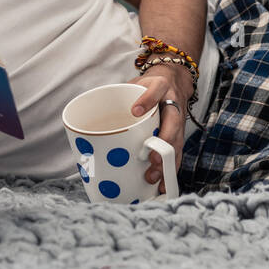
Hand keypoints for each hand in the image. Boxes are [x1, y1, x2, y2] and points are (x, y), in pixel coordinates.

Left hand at [126, 66, 191, 195]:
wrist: (172, 83)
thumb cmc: (148, 87)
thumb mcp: (134, 83)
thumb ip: (119, 95)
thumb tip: (90, 115)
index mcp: (160, 87)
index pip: (155, 91)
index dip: (146, 100)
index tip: (135, 111)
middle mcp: (173, 105)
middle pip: (172, 124)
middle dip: (162, 143)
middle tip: (150, 159)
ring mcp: (178, 122)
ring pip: (176, 143)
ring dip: (166, 162)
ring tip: (153, 177)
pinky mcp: (178, 136)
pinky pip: (176, 154)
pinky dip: (169, 170)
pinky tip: (162, 185)